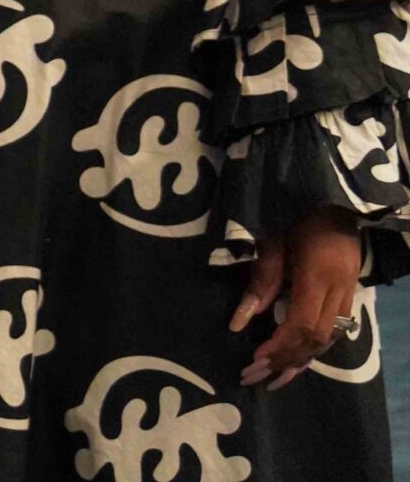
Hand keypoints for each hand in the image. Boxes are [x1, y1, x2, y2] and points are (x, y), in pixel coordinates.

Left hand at [232, 207, 363, 390]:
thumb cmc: (297, 218)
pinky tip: (295, 364)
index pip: (300, 324)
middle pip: (314, 339)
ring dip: (298, 362)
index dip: (278, 345)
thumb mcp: (273, 241)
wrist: (337, 206)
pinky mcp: (347, 299)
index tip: (253, 358)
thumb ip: (261, 280)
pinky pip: (332, 334)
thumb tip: (239, 321)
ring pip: (326, 341)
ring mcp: (347, 297)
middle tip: (252, 376)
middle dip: (283, 360)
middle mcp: (338, 293)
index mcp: (317, 277)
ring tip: (270, 381)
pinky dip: (312, 352)